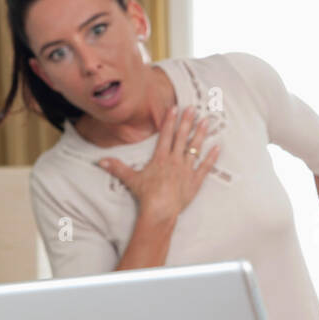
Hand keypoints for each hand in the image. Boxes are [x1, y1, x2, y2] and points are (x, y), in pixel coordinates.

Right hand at [97, 105, 220, 220]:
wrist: (160, 211)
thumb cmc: (146, 195)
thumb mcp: (130, 179)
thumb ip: (117, 168)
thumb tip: (100, 161)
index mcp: (161, 159)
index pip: (166, 135)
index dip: (170, 121)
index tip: (175, 108)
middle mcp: (175, 161)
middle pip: (182, 138)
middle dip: (187, 121)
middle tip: (193, 108)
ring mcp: (186, 170)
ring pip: (195, 149)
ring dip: (201, 134)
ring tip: (206, 121)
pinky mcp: (195, 181)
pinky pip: (205, 167)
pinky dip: (212, 157)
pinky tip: (218, 146)